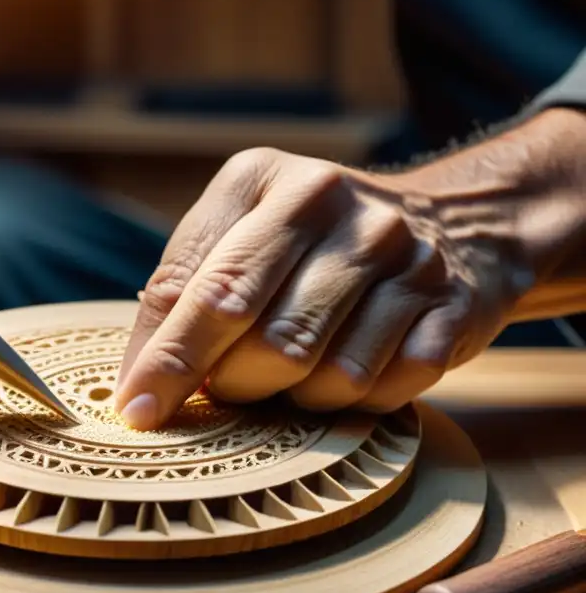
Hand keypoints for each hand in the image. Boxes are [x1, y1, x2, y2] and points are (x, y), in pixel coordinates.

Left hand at [114, 145, 535, 429]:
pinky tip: (352, 370)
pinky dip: (356, 402)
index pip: (207, 287)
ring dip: (297, 396)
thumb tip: (138, 386)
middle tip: (229, 388)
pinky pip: (386, 389)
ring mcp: (404, 253)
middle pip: (268, 340)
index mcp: (266, 180)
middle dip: (235, 384)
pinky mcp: (453, 304)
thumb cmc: (308, 243)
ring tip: (295, 370)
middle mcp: (337, 205)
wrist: (449, 222)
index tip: (139, 411)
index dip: (169, 361)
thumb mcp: (237, 234)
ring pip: (328, 375)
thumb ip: (182, 292)